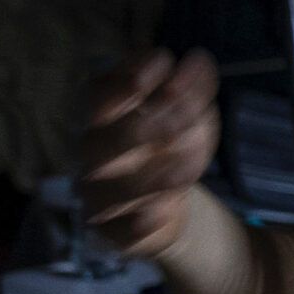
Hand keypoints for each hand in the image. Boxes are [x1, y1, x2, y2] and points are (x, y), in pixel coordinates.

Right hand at [77, 48, 220, 258]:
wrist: (169, 203)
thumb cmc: (171, 146)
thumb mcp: (190, 114)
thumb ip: (193, 87)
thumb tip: (199, 60)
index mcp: (104, 118)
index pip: (97, 93)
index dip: (126, 78)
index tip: (164, 62)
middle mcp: (94, 155)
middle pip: (98, 141)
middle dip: (139, 129)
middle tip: (180, 123)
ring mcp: (99, 195)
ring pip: (108, 189)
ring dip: (150, 177)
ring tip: (190, 167)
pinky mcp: (112, 232)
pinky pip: (117, 232)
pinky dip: (137, 223)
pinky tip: (161, 211)